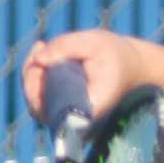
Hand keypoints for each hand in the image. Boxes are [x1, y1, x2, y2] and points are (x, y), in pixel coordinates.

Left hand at [21, 29, 145, 121]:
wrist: (132, 66)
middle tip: (40, 46)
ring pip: (36, 102)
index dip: (34, 88)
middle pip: (37, 106)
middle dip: (30, 75)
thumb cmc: (116, 56)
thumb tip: (38, 59)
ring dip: (32, 73)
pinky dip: (37, 77)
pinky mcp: (65, 108)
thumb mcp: (95, 42)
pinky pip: (41, 97)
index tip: (39, 62)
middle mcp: (76, 120)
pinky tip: (43, 55)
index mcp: (86, 110)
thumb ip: (66, 46)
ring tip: (42, 47)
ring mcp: (69, 116)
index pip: (49, 110)